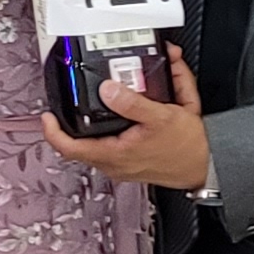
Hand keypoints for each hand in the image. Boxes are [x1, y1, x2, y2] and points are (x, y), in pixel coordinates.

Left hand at [43, 45, 213, 190]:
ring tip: (103, 98)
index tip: (46, 115)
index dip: (53, 131)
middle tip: (73, 99)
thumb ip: (133, 102)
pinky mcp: (130, 158)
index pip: (70, 148)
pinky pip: (112, 139)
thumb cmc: (188, 147)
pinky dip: (114, 122)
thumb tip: (109, 89)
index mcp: (115, 154)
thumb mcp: (162, 116)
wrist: (206, 164)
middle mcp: (114, 162)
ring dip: (96, 118)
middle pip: (80, 141)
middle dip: (77, 117)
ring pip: (97, 138)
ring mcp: (121, 161)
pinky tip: (124, 108)